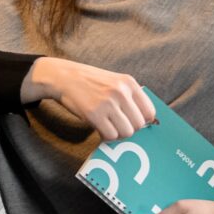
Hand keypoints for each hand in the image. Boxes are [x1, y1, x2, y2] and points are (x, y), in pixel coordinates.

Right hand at [21, 57, 155, 140]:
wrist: (63, 77)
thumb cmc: (89, 81)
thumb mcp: (114, 81)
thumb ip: (130, 97)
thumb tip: (145, 122)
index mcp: (129, 83)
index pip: (150, 112)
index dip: (142, 121)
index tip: (131, 121)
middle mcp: (121, 92)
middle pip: (139, 125)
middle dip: (128, 128)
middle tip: (116, 124)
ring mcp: (107, 103)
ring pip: (126, 132)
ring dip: (117, 133)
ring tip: (107, 126)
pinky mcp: (94, 114)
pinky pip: (110, 135)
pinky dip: (105, 136)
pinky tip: (99, 127)